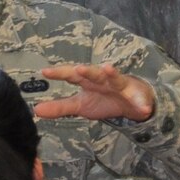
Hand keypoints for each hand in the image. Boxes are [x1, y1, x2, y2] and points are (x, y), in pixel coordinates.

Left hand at [36, 64, 155, 122]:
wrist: (129, 103)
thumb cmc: (102, 100)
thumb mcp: (79, 105)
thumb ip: (59, 107)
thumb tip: (36, 110)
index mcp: (87, 82)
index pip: (71, 75)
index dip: (59, 73)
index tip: (45, 71)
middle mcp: (102, 79)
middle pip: (93, 73)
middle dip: (87, 71)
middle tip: (78, 69)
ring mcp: (120, 85)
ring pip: (115, 79)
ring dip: (112, 74)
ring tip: (108, 69)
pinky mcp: (136, 95)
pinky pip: (139, 100)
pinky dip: (141, 104)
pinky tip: (143, 108)